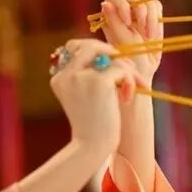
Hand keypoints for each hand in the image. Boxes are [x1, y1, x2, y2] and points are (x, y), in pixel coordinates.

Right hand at [50, 39, 148, 153]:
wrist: (92, 146)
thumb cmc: (92, 124)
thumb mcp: (84, 96)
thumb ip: (89, 74)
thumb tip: (112, 52)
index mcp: (59, 78)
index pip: (74, 47)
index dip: (95, 50)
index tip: (111, 65)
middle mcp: (66, 75)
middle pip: (90, 45)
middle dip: (113, 54)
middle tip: (127, 70)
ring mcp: (80, 77)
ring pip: (111, 56)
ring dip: (127, 69)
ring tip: (132, 86)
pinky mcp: (98, 82)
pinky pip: (121, 69)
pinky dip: (131, 81)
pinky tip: (128, 97)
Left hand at [100, 0, 162, 83]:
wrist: (142, 71)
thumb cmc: (127, 59)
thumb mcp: (121, 41)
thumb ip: (114, 21)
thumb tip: (105, 3)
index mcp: (109, 17)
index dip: (121, 5)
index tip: (127, 22)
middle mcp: (122, 12)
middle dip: (138, 8)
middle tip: (141, 27)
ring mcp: (137, 13)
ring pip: (146, 0)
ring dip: (149, 17)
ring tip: (148, 36)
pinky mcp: (152, 16)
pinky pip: (156, 6)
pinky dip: (156, 19)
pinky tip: (152, 34)